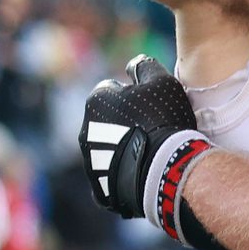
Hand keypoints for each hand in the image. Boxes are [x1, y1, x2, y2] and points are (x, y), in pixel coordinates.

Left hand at [79, 55, 207, 232]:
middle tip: (153, 126)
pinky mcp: (99, 186)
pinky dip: (125, 170)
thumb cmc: (162, 119)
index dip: (134, 92)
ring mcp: (90, 161)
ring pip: (109, 146)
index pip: (113, 88)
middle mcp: (86, 129)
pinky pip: (113, 172)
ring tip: (152, 150)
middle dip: (125, 120)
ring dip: (124, 145)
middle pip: (109, 118)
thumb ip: (145, 66)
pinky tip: (146, 169)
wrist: (162, 169)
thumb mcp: (161, 81)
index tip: (151, 102)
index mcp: (96, 101)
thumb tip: (133, 63)